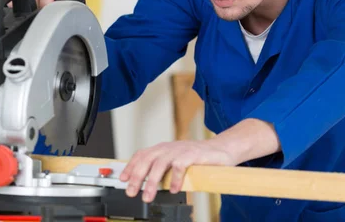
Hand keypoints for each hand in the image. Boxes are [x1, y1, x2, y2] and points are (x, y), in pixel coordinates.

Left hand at [119, 140, 235, 202]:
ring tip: (148, 196)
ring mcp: (180, 150)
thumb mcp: (175, 161)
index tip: (123, 179)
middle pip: (146, 160)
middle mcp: (168, 148)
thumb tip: (148, 183)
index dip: (130, 166)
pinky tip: (174, 190)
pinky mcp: (192, 154)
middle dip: (136, 177)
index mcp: (162, 149)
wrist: (221, 149)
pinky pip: (180, 166)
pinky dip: (175, 179)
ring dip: (152, 182)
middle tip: (131, 192)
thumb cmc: (196, 157)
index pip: (141, 155)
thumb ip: (163, 169)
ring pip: (160, 164)